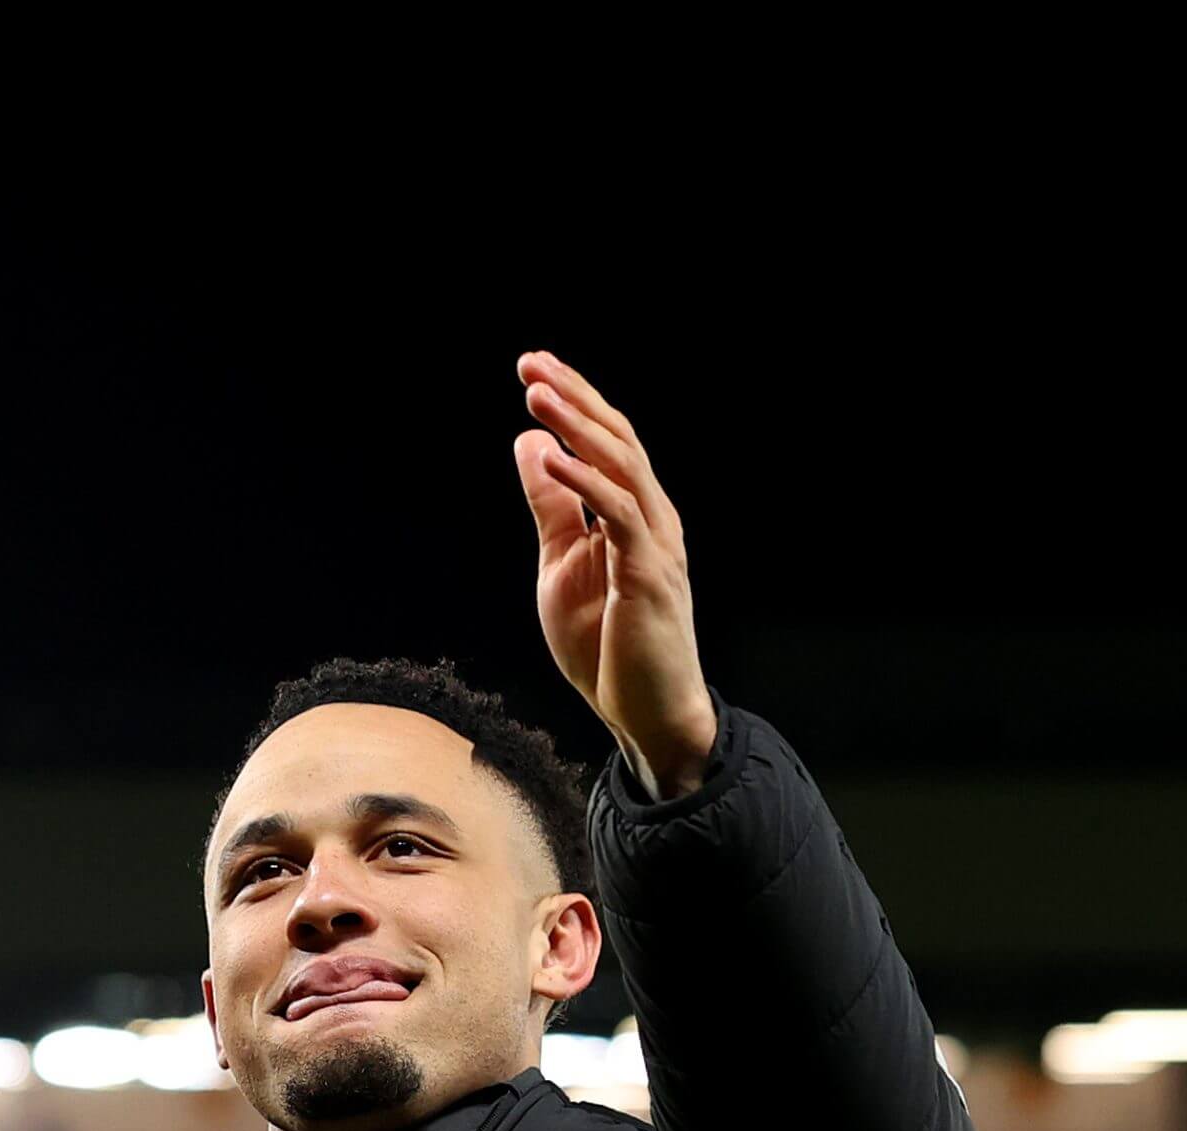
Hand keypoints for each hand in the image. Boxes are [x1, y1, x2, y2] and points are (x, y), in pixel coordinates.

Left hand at [511, 352, 716, 790]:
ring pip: (621, 466)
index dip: (573, 402)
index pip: (606, 442)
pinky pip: (619, 516)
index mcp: (634, 513)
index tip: (533, 368)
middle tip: (531, 363)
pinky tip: (551, 458)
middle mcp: (653, 518)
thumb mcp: (562, 563)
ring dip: (577, 427)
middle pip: (617, 439)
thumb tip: (530, 445)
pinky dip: (584, 483)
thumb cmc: (608, 645)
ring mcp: (656, 544)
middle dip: (574, 397)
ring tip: (535, 396)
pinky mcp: (649, 574)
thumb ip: (552, 506)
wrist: (645, 712)